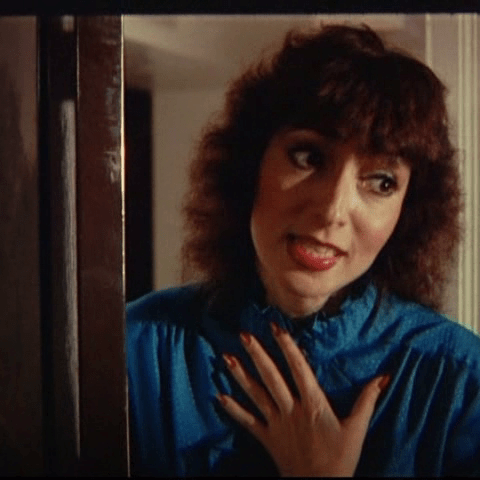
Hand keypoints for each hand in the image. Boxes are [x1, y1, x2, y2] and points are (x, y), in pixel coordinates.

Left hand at [217, 323, 389, 476]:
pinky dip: (233, 409)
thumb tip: (384, 376)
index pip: (298, 368)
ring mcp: (276, 423)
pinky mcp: (266, 437)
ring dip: (240, 375)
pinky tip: (218, 396)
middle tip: (244, 334)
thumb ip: (368, 400)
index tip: (275, 327)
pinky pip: (247, 422)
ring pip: (255, 395)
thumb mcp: (357, 428)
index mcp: (312, 403)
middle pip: (271, 377)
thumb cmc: (340, 459)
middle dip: (257, 354)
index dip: (287, 346)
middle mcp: (290, 409)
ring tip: (226, 356)